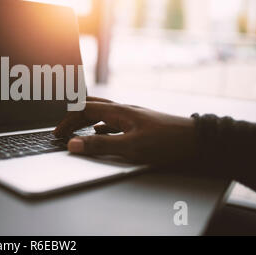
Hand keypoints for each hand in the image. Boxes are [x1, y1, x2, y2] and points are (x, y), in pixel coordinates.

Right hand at [54, 97, 196, 165]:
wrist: (197, 140)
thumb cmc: (167, 141)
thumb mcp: (130, 147)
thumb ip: (100, 146)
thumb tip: (73, 145)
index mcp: (118, 111)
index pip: (84, 109)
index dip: (68, 120)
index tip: (58, 133)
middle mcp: (123, 110)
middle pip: (90, 107)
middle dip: (74, 117)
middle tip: (63, 131)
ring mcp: (132, 116)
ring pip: (101, 114)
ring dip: (86, 121)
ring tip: (76, 133)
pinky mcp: (139, 125)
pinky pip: (113, 122)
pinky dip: (100, 128)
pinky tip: (101, 136)